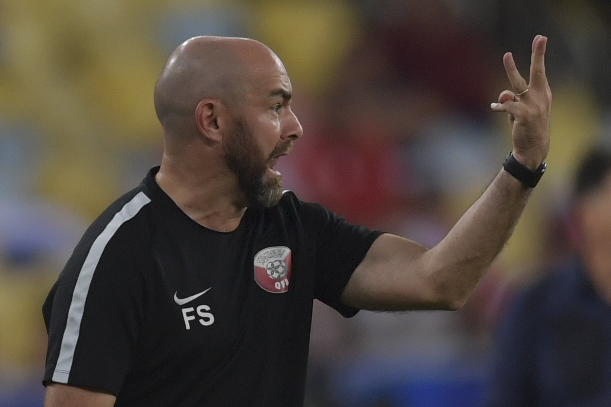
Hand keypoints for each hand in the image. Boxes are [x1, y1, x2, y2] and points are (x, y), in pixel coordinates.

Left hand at [491, 35, 551, 169]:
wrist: (532, 149)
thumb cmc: (526, 127)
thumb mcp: (518, 111)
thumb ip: (510, 100)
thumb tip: (502, 95)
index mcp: (542, 94)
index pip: (539, 72)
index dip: (539, 55)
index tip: (540, 38)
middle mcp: (540, 97)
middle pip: (538, 71)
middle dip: (538, 54)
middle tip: (540, 37)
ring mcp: (534, 106)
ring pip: (519, 84)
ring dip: (512, 70)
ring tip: (507, 55)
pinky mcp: (524, 115)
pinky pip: (507, 105)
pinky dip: (499, 106)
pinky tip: (494, 107)